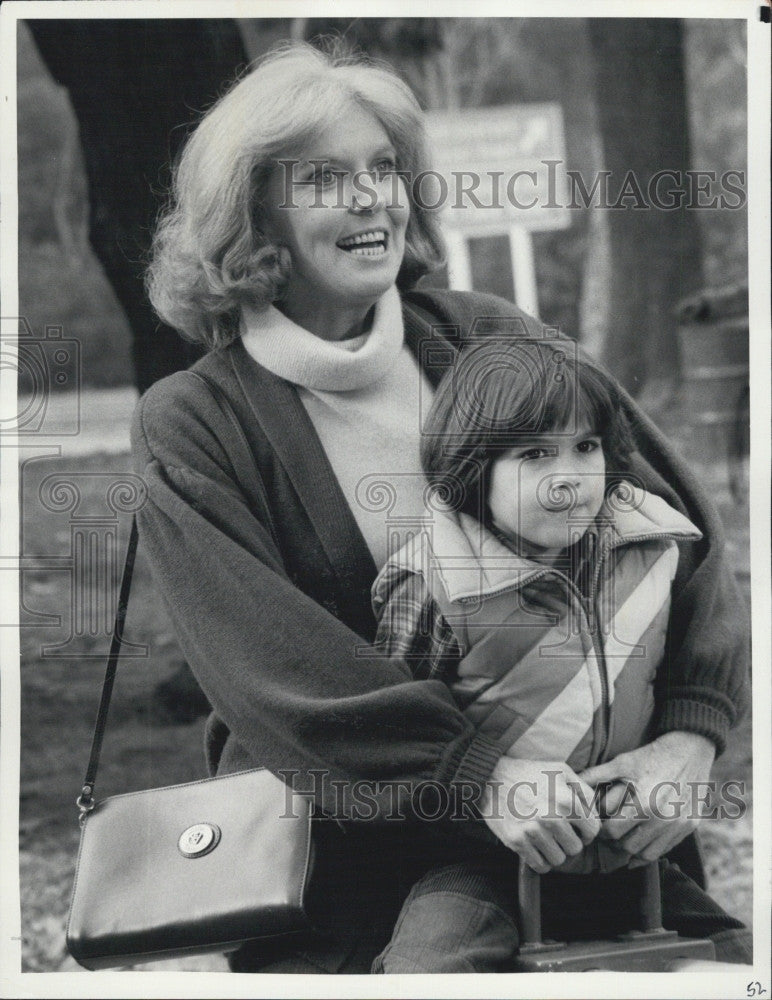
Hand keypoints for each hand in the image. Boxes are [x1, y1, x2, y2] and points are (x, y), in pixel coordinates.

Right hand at [480, 757, 600, 873]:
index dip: (587, 829)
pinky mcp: (516, 841)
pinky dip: (540, 859)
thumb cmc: (528, 772)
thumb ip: (583, 789)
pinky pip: (541, 865)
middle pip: (576, 848)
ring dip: (555, 850)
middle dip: (570, 840)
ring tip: (546, 836)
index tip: (578, 826)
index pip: (593, 830)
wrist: (490, 777)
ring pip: (559, 859)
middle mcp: (551, 817)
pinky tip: (535, 845)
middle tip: (559, 830)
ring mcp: (533, 831)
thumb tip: (596, 811)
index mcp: (566, 799)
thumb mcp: (560, 769)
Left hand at [580, 732, 715, 865]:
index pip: (612, 832)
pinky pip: (663, 851)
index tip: (597, 825)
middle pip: (627, 846)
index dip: (600, 830)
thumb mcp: (622, 762)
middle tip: (606, 833)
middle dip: (613, 841)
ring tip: (621, 838)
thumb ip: (596, 775)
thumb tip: (571, 780)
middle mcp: (662, 818)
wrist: (690, 751)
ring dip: (629, 849)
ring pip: (645, 853)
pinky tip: (637, 848)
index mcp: (643, 802)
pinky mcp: (687, 828)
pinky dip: (648, 854)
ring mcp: (677, 825)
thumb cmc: (652, 756)